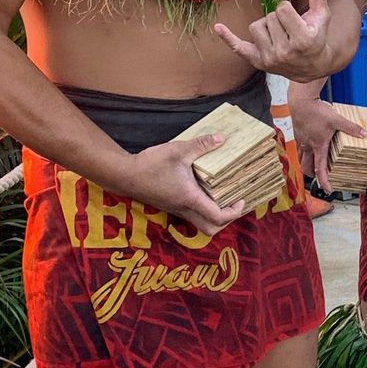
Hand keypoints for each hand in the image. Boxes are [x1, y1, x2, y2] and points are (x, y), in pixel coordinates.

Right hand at [125, 135, 244, 235]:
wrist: (124, 175)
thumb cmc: (150, 164)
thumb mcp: (178, 150)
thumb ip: (201, 145)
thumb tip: (221, 138)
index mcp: (190, 199)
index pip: (218, 217)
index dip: (234, 212)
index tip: (242, 199)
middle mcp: (184, 209)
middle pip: (211, 229)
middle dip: (226, 220)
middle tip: (234, 203)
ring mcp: (176, 209)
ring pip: (201, 224)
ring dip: (215, 216)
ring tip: (223, 198)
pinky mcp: (170, 205)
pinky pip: (192, 215)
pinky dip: (204, 209)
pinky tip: (206, 192)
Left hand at [214, 0, 331, 81]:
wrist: (312, 67)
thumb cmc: (317, 37)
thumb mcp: (322, 17)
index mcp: (302, 39)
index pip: (283, 9)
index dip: (287, 9)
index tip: (295, 17)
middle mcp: (285, 51)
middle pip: (269, 18)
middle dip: (278, 19)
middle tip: (289, 28)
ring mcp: (270, 58)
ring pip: (255, 27)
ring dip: (265, 26)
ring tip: (278, 34)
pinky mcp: (258, 62)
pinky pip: (238, 47)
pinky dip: (228, 38)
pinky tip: (218, 27)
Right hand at [288, 96, 366, 192]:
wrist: (300, 102)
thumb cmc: (316, 111)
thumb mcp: (336, 119)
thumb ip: (351, 127)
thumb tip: (364, 134)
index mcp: (318, 146)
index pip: (319, 169)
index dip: (323, 181)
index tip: (327, 190)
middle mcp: (308, 146)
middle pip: (307, 168)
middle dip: (312, 176)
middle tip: (320, 178)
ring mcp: (301, 141)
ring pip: (302, 159)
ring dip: (308, 165)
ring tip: (315, 165)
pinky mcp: (298, 134)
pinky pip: (300, 149)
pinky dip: (305, 153)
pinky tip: (311, 147)